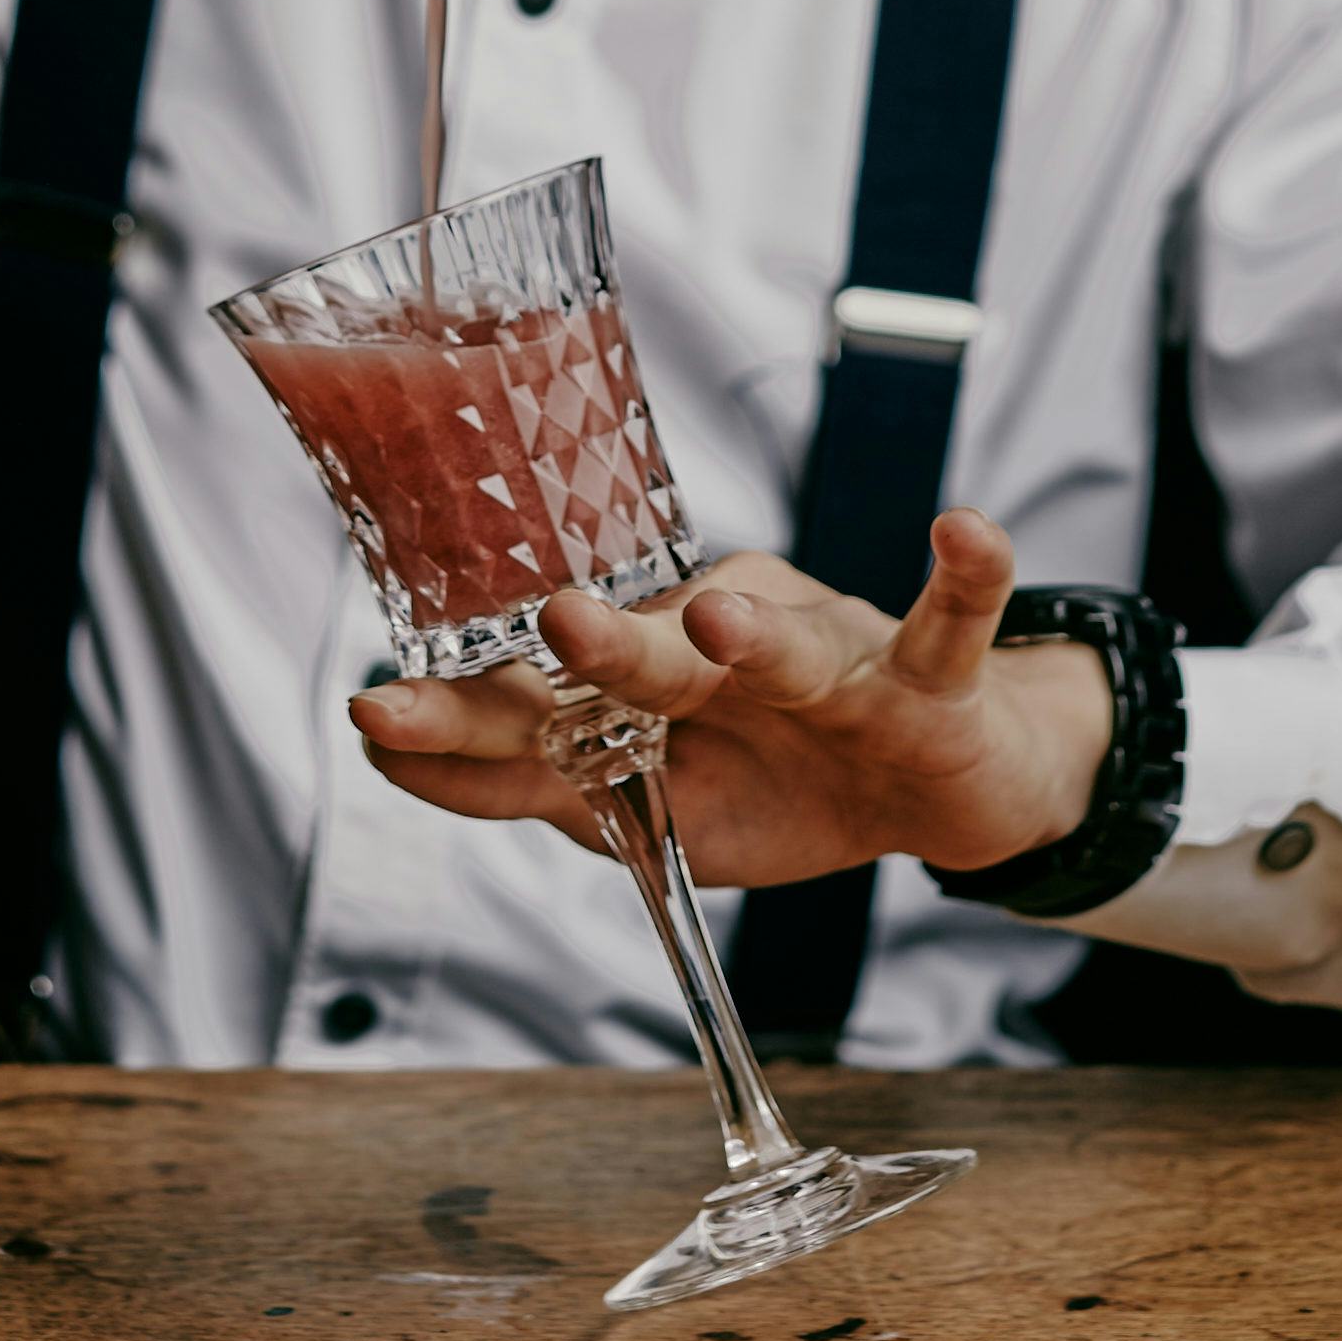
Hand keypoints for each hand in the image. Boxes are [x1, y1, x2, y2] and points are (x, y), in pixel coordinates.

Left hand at [351, 508, 1116, 887]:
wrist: (946, 781)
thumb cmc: (787, 779)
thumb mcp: (661, 810)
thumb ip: (540, 784)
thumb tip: (393, 755)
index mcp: (656, 677)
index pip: (553, 698)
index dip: (468, 713)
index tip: (375, 714)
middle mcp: (731, 645)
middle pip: (662, 654)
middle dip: (605, 648)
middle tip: (553, 624)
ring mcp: (835, 656)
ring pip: (795, 641)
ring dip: (760, 629)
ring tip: (721, 615)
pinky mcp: (931, 674)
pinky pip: (954, 618)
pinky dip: (966, 575)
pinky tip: (965, 530)